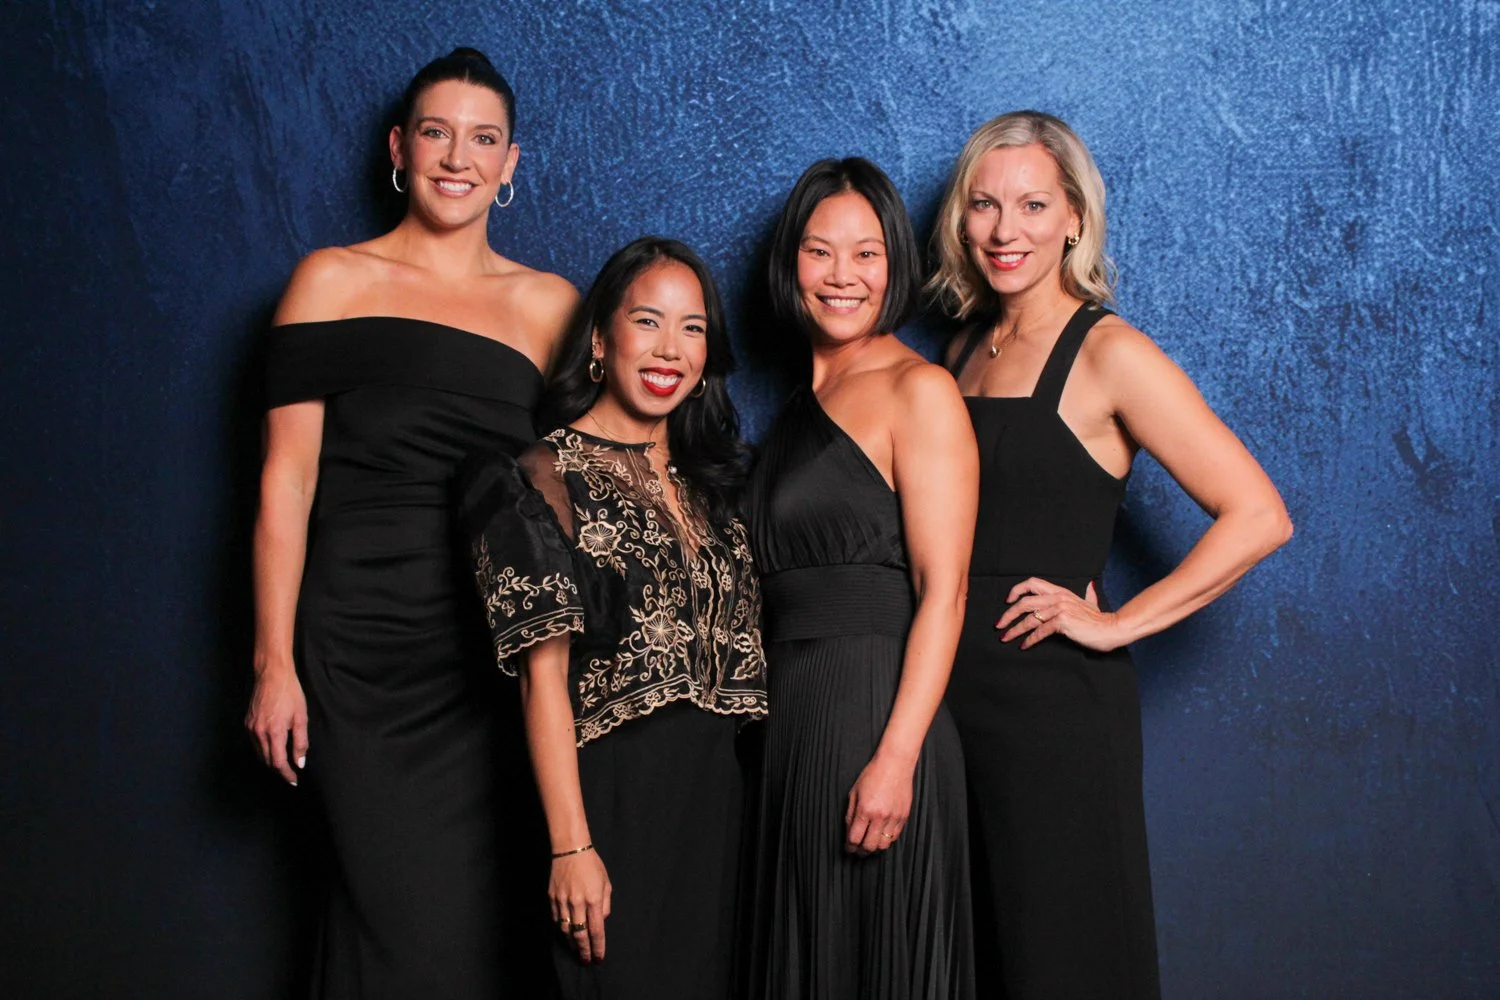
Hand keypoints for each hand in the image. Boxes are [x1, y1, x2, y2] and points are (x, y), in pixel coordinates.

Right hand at [245, 665, 307, 784]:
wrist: (272, 675)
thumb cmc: (290, 694)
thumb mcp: (301, 717)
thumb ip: (300, 742)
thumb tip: (300, 763)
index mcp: (274, 732)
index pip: (279, 762)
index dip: (286, 774)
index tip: (294, 781)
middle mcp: (259, 733)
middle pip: (268, 761)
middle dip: (280, 769)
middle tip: (291, 773)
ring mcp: (250, 728)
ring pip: (260, 753)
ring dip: (271, 760)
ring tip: (284, 763)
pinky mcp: (247, 723)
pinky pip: (254, 743)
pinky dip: (264, 750)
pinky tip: (273, 747)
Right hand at [550, 850, 611, 963]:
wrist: (570, 849)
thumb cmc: (592, 864)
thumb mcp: (606, 883)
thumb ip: (605, 904)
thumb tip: (600, 921)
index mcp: (593, 899)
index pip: (596, 930)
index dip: (598, 947)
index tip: (598, 957)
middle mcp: (577, 902)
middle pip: (580, 935)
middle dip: (584, 950)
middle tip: (586, 960)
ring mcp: (562, 900)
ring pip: (566, 930)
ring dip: (572, 942)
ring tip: (577, 949)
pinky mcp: (552, 898)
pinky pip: (557, 919)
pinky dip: (562, 929)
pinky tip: (566, 933)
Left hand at [844, 753, 913, 855]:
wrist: (895, 764)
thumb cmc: (873, 774)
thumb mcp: (855, 792)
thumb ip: (851, 813)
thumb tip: (849, 830)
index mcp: (865, 810)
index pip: (855, 838)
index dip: (849, 847)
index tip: (848, 848)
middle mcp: (880, 816)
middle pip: (869, 846)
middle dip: (860, 851)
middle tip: (857, 851)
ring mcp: (894, 817)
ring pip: (883, 845)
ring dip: (874, 848)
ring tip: (869, 845)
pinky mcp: (903, 817)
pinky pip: (895, 837)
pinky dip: (886, 840)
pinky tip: (881, 836)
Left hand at [996, 579, 1124, 651]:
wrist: (1112, 629)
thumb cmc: (1100, 620)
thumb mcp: (1091, 603)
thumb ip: (1088, 594)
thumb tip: (1090, 585)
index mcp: (1061, 591)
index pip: (1032, 583)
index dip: (1016, 590)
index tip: (1007, 601)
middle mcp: (1058, 598)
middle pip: (1024, 602)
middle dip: (1008, 614)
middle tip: (998, 625)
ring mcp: (1060, 609)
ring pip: (1029, 618)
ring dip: (1014, 630)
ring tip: (1005, 638)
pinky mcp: (1063, 622)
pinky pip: (1040, 631)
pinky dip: (1029, 640)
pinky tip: (1024, 646)